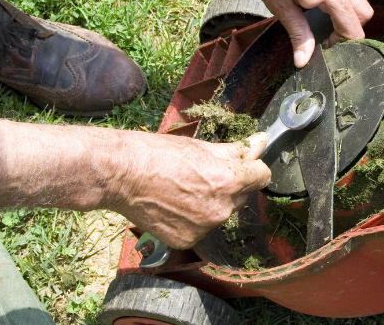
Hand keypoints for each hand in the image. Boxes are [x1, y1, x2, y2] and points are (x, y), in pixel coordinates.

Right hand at [107, 132, 270, 248]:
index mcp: (228, 181)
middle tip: (203, 174)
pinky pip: (201, 229)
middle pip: (242, 196)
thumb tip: (261, 142)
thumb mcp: (203, 147)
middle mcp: (221, 209)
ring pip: (220, 213)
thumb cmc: (158, 154)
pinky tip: (174, 205)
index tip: (244, 165)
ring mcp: (204, 228)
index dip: (253, 168)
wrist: (121, 175)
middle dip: (230, 186)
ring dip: (211, 203)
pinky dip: (192, 219)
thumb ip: (237, 150)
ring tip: (184, 189)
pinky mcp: (187, 240)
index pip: (262, 176)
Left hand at [234, 0, 372, 66]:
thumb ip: (298, 34)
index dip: (343, 44)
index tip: (325, 47)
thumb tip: (304, 61)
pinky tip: (320, 2)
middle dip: (351, 29)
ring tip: (324, 21)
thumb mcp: (280, 6)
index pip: (353, 28)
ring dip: (348, 14)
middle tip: (327, 37)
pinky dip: (343, 0)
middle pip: (364, 14)